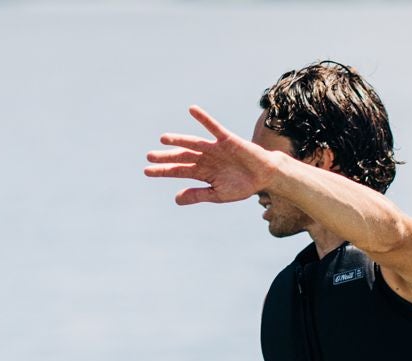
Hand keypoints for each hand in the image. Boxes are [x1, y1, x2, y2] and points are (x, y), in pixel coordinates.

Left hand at [145, 106, 280, 205]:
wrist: (264, 177)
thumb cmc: (243, 186)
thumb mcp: (218, 195)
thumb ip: (198, 195)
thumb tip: (176, 199)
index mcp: (202, 172)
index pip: (179, 170)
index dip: (163, 170)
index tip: (147, 170)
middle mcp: (205, 158)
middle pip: (182, 156)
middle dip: (166, 157)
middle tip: (149, 157)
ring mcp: (215, 148)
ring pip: (193, 143)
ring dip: (179, 140)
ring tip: (163, 139)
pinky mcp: (227, 140)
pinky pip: (213, 127)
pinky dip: (203, 118)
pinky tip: (192, 110)